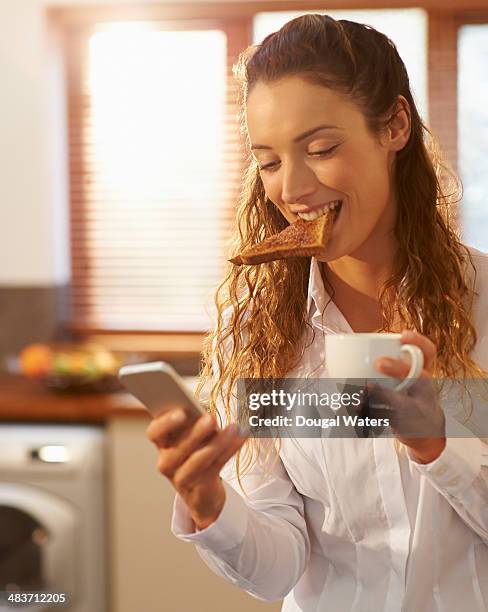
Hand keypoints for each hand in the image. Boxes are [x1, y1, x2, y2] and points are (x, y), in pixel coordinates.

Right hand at [146, 408, 247, 528]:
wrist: (202, 493)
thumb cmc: (196, 453)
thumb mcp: (192, 435)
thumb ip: (194, 422)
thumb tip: (204, 410)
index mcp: (162, 444)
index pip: (155, 432)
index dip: (165, 422)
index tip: (181, 411)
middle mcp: (167, 462)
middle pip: (177, 448)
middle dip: (195, 432)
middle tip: (212, 418)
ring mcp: (181, 478)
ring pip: (198, 460)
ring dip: (217, 442)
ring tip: (233, 428)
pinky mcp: (200, 488)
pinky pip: (216, 467)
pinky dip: (229, 450)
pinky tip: (241, 437)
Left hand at [367, 330, 445, 462]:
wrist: (426, 428)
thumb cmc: (410, 393)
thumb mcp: (408, 375)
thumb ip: (389, 361)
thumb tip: (349, 348)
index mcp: (424, 372)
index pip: (428, 353)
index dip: (419, 342)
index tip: (403, 335)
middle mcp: (425, 389)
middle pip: (420, 377)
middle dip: (400, 368)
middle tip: (379, 362)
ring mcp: (417, 409)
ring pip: (403, 402)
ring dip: (382, 395)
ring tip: (364, 388)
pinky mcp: (406, 425)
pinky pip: (389, 419)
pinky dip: (372, 414)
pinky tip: (357, 409)